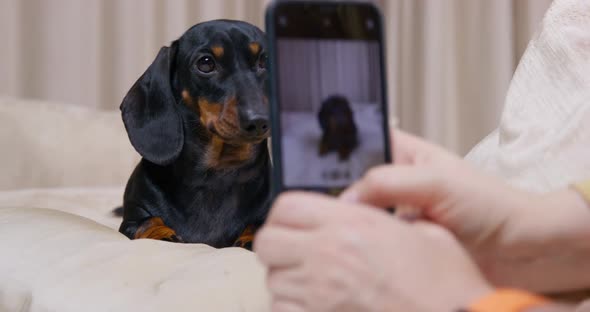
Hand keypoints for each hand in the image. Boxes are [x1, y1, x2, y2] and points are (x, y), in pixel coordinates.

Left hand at [254, 192, 491, 311]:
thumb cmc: (447, 286)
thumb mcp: (427, 233)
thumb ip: (388, 218)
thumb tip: (365, 213)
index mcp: (352, 224)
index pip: (286, 205)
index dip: (286, 214)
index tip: (295, 222)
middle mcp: (328, 255)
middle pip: (267, 242)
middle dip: (278, 247)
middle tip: (298, 254)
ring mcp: (318, 293)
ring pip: (273, 281)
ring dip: (288, 282)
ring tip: (315, 285)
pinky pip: (282, 311)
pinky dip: (293, 309)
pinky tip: (318, 307)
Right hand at [342, 130, 589, 291]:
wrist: (517, 249)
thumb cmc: (487, 203)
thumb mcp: (436, 182)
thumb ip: (388, 182)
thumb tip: (345, 200)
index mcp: (399, 151)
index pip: (355, 143)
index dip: (331, 152)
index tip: (308, 168)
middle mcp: (391, 180)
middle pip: (346, 180)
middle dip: (333, 192)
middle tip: (318, 203)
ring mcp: (392, 212)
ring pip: (354, 212)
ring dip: (348, 220)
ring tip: (336, 225)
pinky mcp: (395, 240)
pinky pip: (368, 238)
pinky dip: (360, 242)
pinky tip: (355, 245)